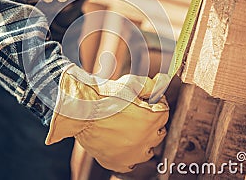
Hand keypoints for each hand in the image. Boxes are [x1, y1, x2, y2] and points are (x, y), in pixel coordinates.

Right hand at [45, 64, 169, 172]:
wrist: (81, 110)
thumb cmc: (105, 95)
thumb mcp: (131, 83)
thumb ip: (151, 85)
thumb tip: (163, 81)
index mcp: (153, 119)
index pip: (164, 110)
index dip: (155, 102)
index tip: (144, 99)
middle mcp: (147, 139)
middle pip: (159, 131)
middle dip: (151, 121)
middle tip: (136, 113)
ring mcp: (132, 154)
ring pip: (147, 150)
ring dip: (143, 140)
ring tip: (128, 129)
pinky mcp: (117, 162)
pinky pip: (130, 164)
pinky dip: (128, 156)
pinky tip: (121, 145)